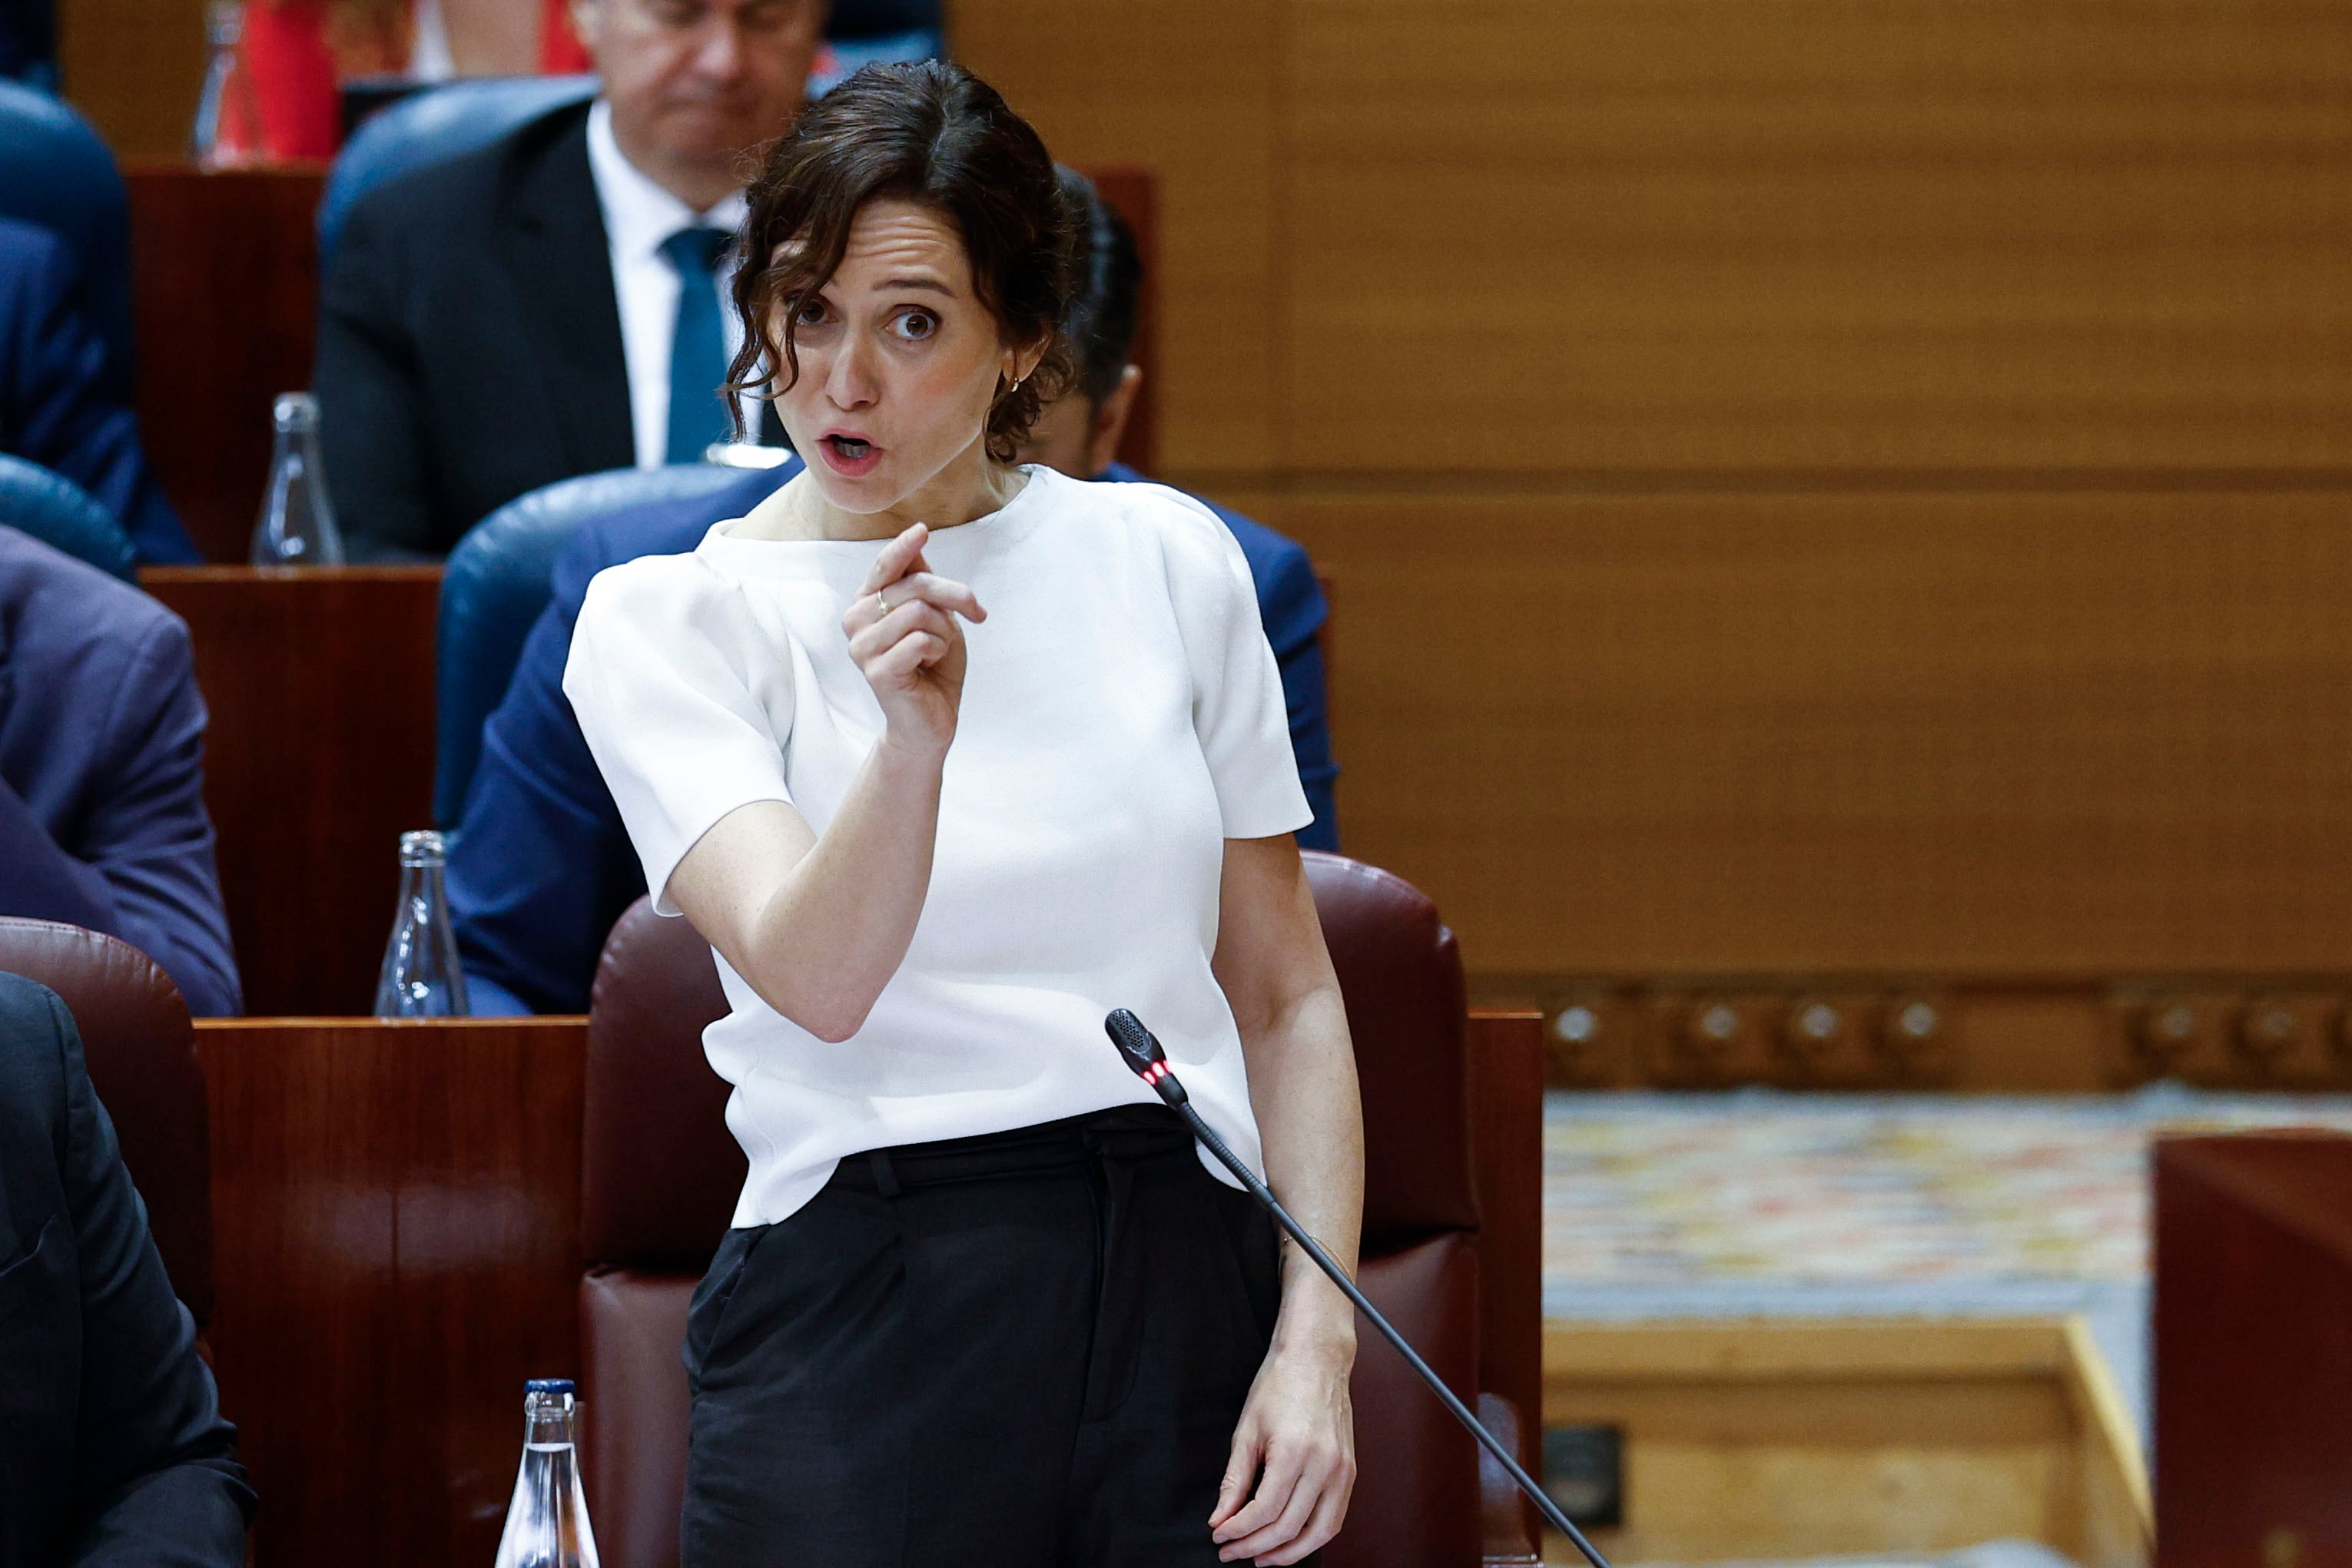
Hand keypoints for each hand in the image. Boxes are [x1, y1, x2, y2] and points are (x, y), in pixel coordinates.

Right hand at [843, 523, 985, 757]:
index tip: (922, 531)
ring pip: (919, 613)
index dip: (903, 547)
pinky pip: (921, 640)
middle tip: (977, 613)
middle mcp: (856, 621)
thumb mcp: (934, 618)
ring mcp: (862, 646)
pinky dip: (938, 650)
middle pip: (914, 585)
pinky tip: (929, 666)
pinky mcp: (876, 670)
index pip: (884, 566)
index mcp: (867, 604)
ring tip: (938, 651)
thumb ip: (920, 585)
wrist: (931, 722)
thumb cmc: (933, 668)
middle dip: (955, 596)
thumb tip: (915, 546)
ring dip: (944, 632)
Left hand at [1209, 1334, 1356, 1563]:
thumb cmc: (1280, 1385)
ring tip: (1260, 1557)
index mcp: (1294, 1452)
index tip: (1220, 1536)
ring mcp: (1343, 1471)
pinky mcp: (1350, 1472)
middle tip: (1232, 1552)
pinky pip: (1334, 1519)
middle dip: (1256, 1547)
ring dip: (1288, 1553)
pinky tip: (1290, 1541)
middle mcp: (1324, 1465)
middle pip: (1289, 1527)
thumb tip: (1221, 1518)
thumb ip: (1234, 1480)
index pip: (1264, 1511)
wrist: (1316, 1360)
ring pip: (1318, 1533)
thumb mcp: (1247, 1431)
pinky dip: (1312, 1537)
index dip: (1238, 1530)